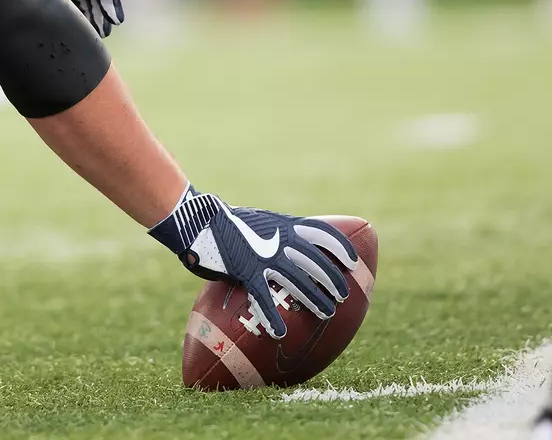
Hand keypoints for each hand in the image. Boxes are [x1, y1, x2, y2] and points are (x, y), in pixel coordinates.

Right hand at [149, 189, 355, 338]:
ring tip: (327, 313)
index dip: (340, 247)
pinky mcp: (246, 272)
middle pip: (316, 263)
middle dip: (332, 280)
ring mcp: (264, 257)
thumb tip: (282, 246)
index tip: (352, 261)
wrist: (198, 218)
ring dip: (315, 299)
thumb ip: (273, 233)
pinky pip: (263, 299)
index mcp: (284, 225)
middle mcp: (280, 241)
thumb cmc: (224, 220)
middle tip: (341, 296)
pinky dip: (272, 317)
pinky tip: (279, 333)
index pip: (322, 233)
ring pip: (298, 282)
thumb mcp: (256, 221)